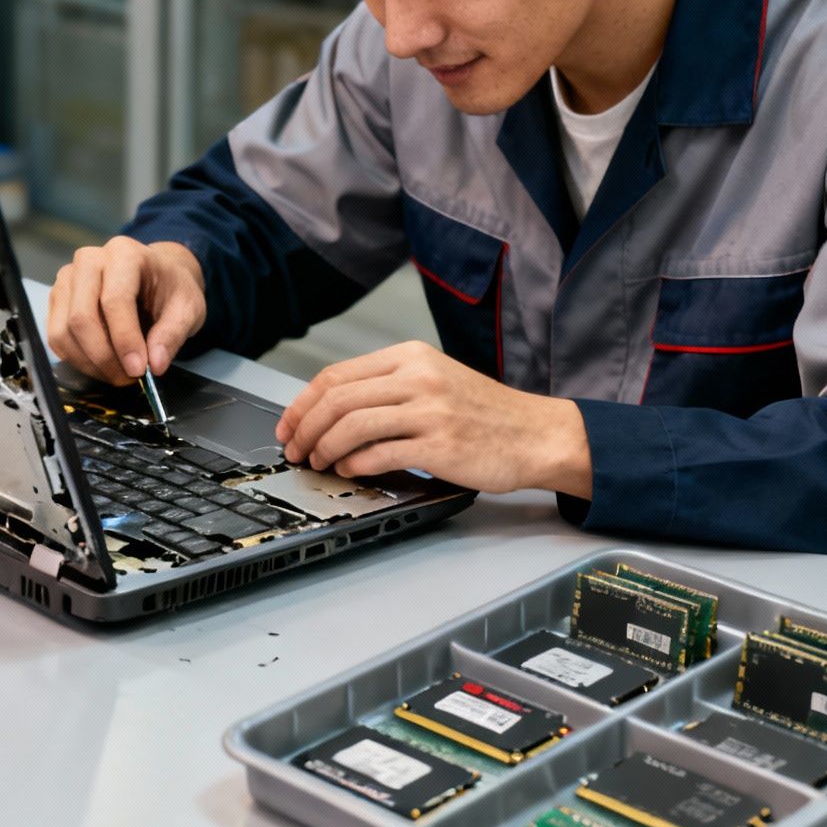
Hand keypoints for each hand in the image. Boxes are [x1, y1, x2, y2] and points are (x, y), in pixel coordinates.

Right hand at [48, 238, 206, 384]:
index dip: (125, 340)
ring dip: (89, 363)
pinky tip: (101, 366)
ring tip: (117, 374)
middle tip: (127, 378)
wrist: (155, 276)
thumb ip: (172, 334)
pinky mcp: (58, 299)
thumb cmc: (170, 289)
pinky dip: (77, 360)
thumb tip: (155, 365)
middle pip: (81, 318)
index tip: (138, 370)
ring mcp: (67, 279)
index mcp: (124, 254)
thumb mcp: (188, 308)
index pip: (114, 300)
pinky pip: (56, 338)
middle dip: (104, 357)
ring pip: (63, 331)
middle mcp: (88, 261)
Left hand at [276, 340, 592, 496]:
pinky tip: (350, 471)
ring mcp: (430, 410)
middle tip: (296, 449)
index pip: (337, 375)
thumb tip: (330, 410)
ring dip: (325, 448)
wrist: (537, 434)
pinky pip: (380, 454)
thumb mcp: (435, 380)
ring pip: (352, 425)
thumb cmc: (486, 414)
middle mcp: (418, 377)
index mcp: (411, 355)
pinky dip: (355, 465)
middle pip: (337, 399)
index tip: (288, 424)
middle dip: (305, 428)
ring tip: (320, 462)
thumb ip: (389, 387)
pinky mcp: (440, 445)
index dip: (302, 404)